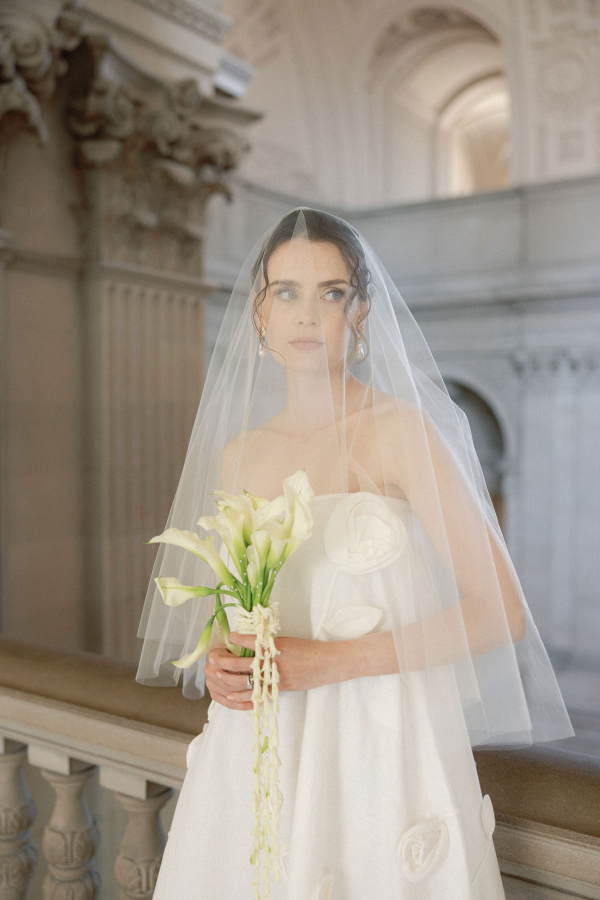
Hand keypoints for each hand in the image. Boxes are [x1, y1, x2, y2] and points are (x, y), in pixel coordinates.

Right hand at [204, 643, 253, 710]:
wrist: (222, 656)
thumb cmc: (233, 650)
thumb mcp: (237, 647)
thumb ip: (242, 653)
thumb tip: (256, 661)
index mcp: (214, 657)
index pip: (230, 666)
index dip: (244, 670)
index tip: (258, 673)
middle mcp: (209, 670)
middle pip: (229, 682)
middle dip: (245, 685)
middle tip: (261, 687)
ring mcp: (210, 684)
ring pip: (229, 694)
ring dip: (244, 697)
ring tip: (259, 696)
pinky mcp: (213, 694)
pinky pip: (227, 703)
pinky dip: (240, 705)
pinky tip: (252, 705)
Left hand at [224, 632, 345, 702]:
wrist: (328, 663)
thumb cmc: (308, 649)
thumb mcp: (286, 641)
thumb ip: (267, 644)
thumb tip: (246, 644)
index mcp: (273, 646)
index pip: (247, 641)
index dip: (233, 639)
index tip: (226, 638)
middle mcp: (271, 663)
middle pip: (237, 664)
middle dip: (220, 661)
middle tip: (212, 657)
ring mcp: (273, 679)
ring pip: (241, 682)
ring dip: (224, 678)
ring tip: (215, 674)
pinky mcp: (277, 691)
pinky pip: (253, 698)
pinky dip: (239, 698)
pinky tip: (229, 696)